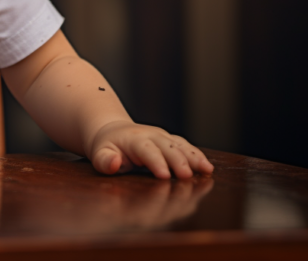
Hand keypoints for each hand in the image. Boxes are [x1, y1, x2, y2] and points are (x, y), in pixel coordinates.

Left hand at [88, 120, 213, 178]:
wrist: (113, 131)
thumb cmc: (106, 147)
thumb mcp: (99, 153)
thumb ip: (104, 160)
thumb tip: (113, 163)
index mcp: (135, 139)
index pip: (147, 150)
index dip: (156, 162)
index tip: (164, 176)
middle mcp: (153, 135)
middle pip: (169, 148)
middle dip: (179, 162)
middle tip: (187, 177)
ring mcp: (165, 137)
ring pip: (182, 146)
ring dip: (194, 159)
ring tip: (207, 171)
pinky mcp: (173, 142)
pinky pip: (187, 148)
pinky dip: (198, 157)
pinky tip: (208, 169)